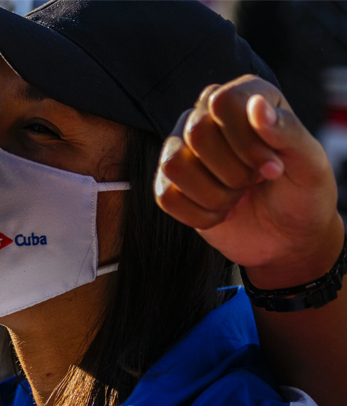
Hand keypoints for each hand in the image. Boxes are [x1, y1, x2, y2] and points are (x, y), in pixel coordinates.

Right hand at [155, 75, 343, 287]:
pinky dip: (200, 215)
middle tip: (254, 183)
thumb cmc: (302, 193)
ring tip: (236, 198)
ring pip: (174, 164)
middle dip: (232, 171)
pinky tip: (221, 214)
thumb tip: (256, 105)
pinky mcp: (170, 183)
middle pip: (196, 133)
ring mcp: (183, 150)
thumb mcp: (310, 163)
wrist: (288, 237)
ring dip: (213, 194)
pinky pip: (166, 196)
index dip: (245, 140)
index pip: (222, 103)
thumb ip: (288, 130)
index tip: (271, 167)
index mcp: (245, 98)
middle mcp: (207, 116)